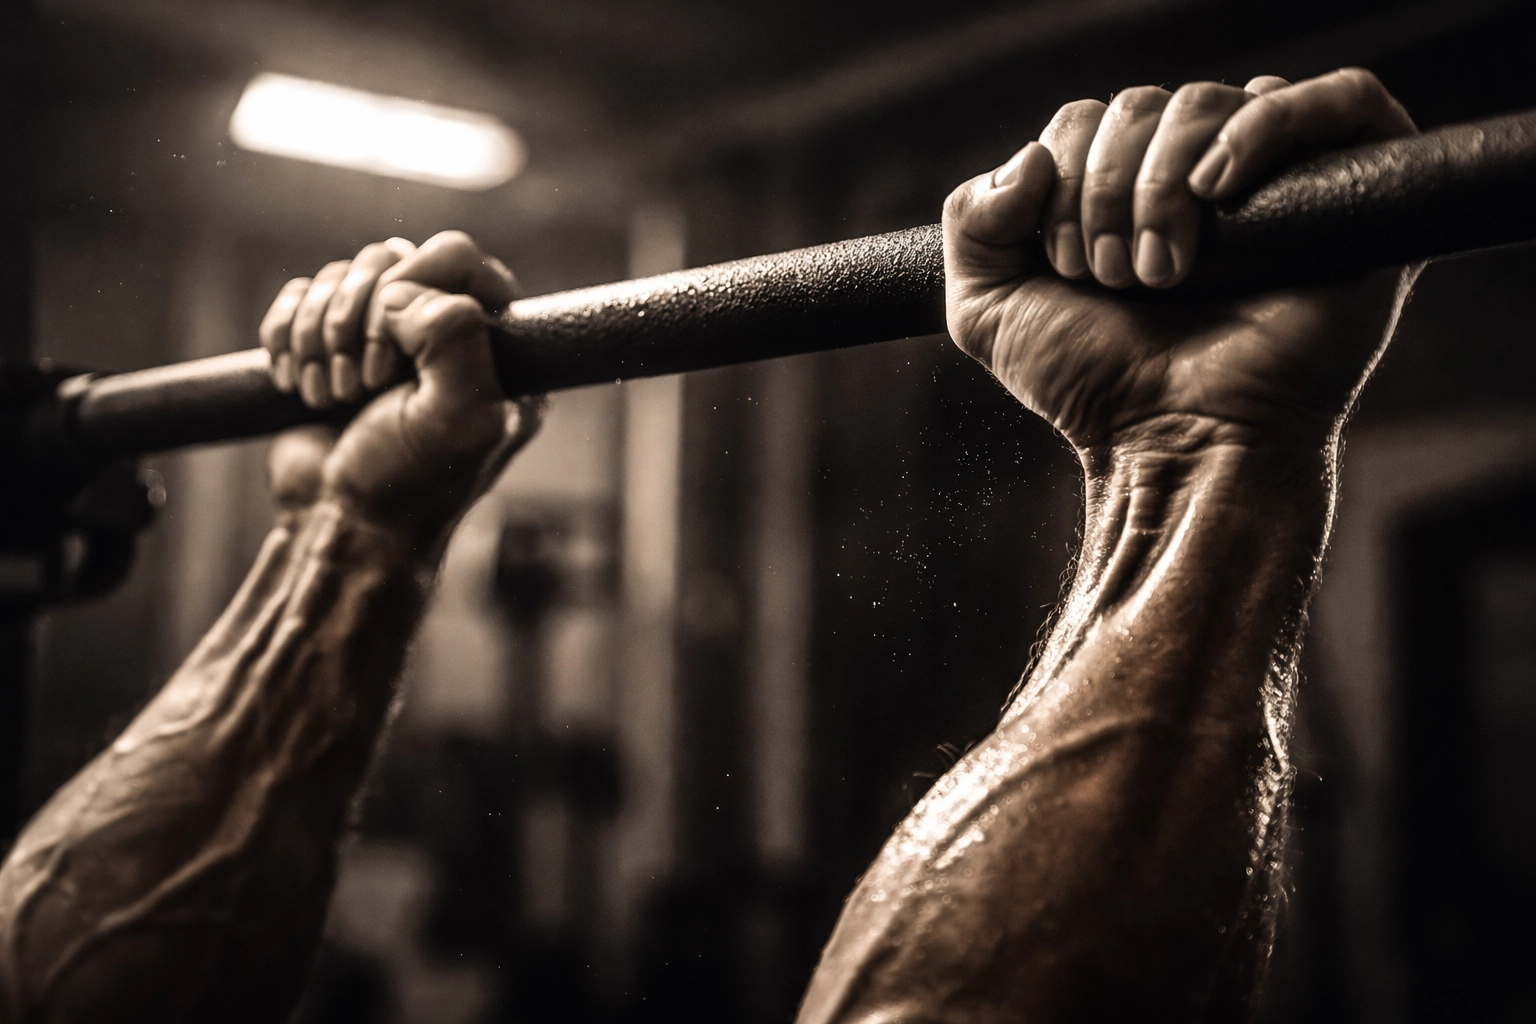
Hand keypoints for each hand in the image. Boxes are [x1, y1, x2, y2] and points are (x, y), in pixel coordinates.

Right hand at [260, 231, 541, 551]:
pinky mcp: (331, 346)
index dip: (415, 283)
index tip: (392, 349)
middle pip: (390, 259)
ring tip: (330, 396)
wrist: (340, 528)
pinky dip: (288, 336)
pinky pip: (299, 297)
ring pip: (341, 276)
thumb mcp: (460, 417)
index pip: (460, 257)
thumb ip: (457, 338)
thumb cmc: (409, 484)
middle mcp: (444, 333)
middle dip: (358, 321)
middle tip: (360, 385)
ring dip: (319, 336)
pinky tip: (297, 385)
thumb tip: (402, 290)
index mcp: (496, 347)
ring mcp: (386, 337)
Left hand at [943, 69, 1416, 451]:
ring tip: (1165, 271)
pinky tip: (1219, 190)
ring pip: (1210, 101)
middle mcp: (1198, 176)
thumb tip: (1030, 155)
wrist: (1177, 444)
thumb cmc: (1095, 387)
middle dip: (1106, 190)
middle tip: (1118, 279)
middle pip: (1139, 104)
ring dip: (1162, 183)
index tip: (1070, 269)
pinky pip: (1335, 97)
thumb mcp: (988, 310)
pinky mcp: (1354, 192)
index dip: (1061, 181)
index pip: (1080, 120)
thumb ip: (970, 222)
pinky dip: (1263, 127)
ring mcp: (1278, 180)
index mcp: (1120, 189)